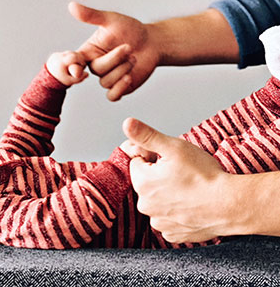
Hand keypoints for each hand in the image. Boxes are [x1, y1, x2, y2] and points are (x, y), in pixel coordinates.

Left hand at [46, 51, 88, 85]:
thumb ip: (80, 78)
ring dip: (73, 57)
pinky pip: (64, 54)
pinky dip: (67, 58)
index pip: (74, 56)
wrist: (47, 80)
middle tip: (81, 64)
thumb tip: (87, 73)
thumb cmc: (60, 81)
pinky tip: (68, 64)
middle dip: (78, 58)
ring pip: (68, 52)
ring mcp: (55, 55)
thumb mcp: (71, 81)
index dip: (81, 60)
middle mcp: (57, 57)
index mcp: (61, 63)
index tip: (83, 65)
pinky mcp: (54, 55)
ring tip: (75, 65)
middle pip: (72, 53)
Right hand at [69, 2, 159, 100]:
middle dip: (115, 59)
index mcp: (89, 51)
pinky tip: (129, 77)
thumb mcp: (111, 20)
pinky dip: (120, 88)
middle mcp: (96, 66)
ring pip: (106, 82)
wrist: (153, 42)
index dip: (73, 66)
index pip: (75, 61)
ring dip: (123, 69)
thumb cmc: (131, 29)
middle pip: (96, 70)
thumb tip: (72, 6)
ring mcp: (107, 78)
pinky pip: (112, 95)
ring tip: (134, 57)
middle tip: (129, 47)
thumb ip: (91, 15)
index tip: (77, 68)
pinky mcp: (119, 87)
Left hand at [123, 117, 230, 243]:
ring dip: (168, 193)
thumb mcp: (173, 147)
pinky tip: (191, 204)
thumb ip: (146, 135)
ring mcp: (159, 222)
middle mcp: (145, 205)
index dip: (154, 157)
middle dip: (160, 175)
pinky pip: (169, 217)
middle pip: (147, 181)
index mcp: (141, 183)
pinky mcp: (174, 234)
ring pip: (158, 199)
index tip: (172, 160)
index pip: (138, 162)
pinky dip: (177, 211)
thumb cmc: (203, 175)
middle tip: (182, 173)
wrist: (231, 205)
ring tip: (188, 188)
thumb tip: (127, 123)